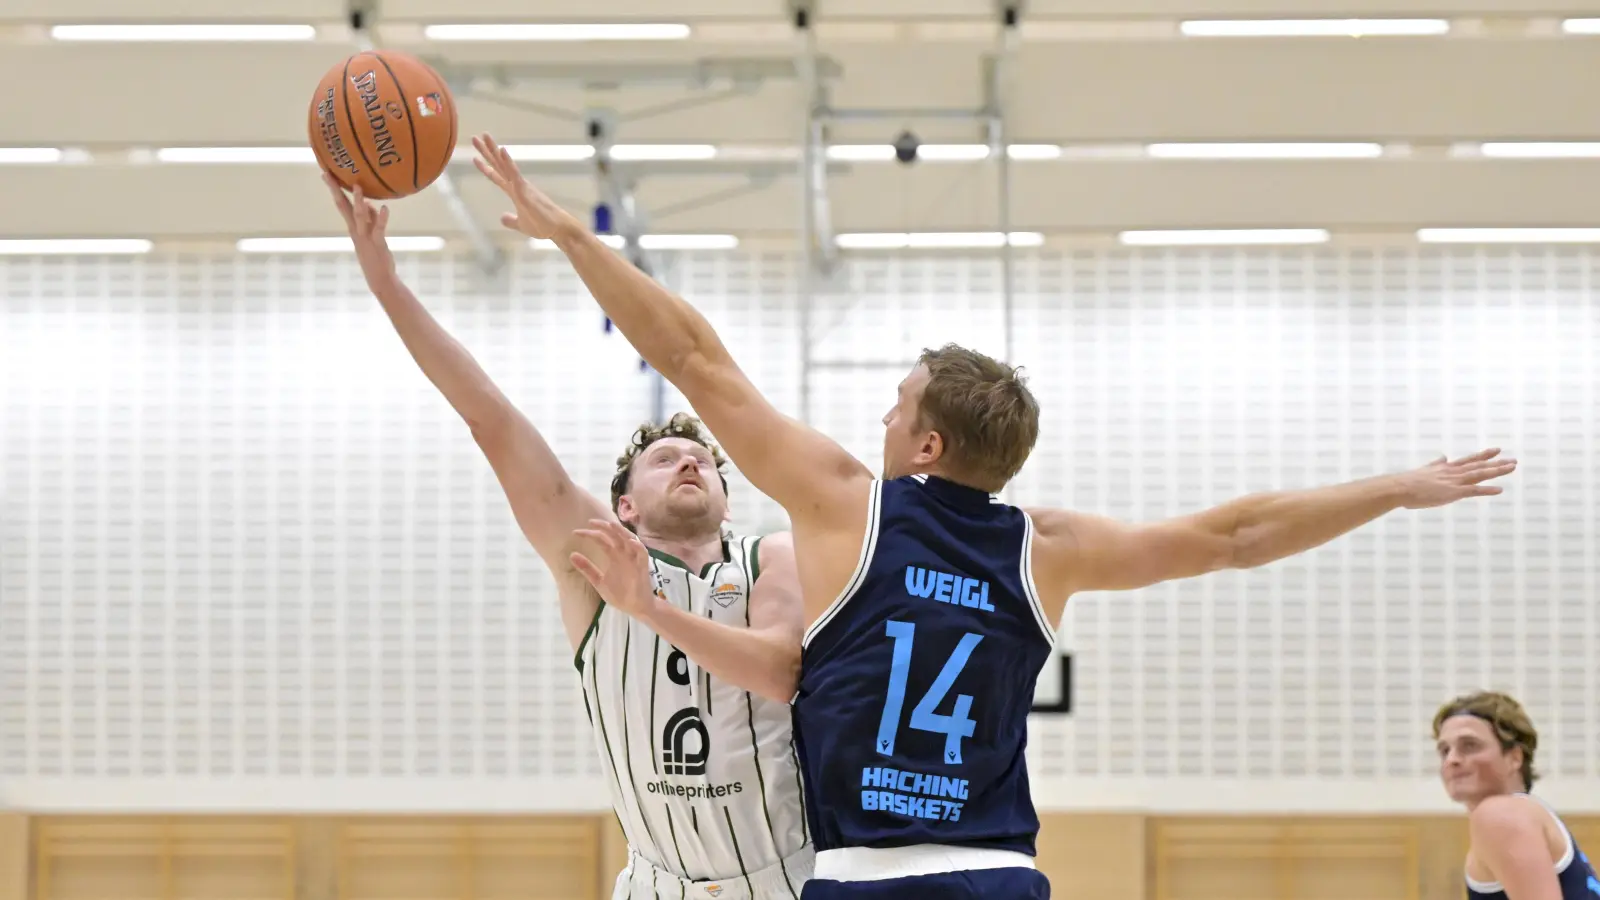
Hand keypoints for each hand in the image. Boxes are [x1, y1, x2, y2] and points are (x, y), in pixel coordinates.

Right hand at [323, 173, 394, 285]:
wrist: (379, 278)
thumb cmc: (375, 255)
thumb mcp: (371, 233)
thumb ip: (370, 218)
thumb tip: (371, 203)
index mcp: (353, 227)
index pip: (341, 204)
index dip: (334, 188)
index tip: (325, 173)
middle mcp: (356, 230)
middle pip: (343, 206)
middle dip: (335, 190)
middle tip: (327, 174)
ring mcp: (365, 237)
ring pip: (359, 216)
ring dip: (359, 201)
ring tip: (358, 186)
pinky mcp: (377, 244)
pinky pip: (378, 229)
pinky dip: (381, 219)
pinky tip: (385, 208)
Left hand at [470, 133, 580, 239]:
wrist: (557, 228)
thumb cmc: (543, 226)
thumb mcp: (521, 224)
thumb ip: (511, 220)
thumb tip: (502, 217)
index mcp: (515, 192)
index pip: (497, 176)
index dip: (486, 167)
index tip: (475, 158)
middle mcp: (517, 185)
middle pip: (498, 165)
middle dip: (486, 152)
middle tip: (475, 138)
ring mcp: (521, 185)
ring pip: (504, 165)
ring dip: (494, 150)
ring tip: (484, 136)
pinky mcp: (525, 189)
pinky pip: (514, 173)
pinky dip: (507, 162)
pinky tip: (501, 151)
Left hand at [570, 519, 665, 618]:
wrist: (635, 608)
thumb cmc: (619, 594)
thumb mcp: (598, 581)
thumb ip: (587, 568)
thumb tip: (571, 555)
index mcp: (613, 556)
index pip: (601, 539)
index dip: (590, 534)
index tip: (575, 533)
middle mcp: (623, 554)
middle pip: (615, 535)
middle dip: (604, 527)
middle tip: (591, 522)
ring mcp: (634, 559)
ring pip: (630, 539)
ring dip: (622, 532)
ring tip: (612, 525)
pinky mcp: (643, 567)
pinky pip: (643, 554)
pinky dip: (638, 547)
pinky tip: (631, 542)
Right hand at [1396, 448, 1516, 508]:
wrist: (1401, 487)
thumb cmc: (1408, 482)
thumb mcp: (1425, 469)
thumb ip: (1436, 464)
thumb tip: (1442, 457)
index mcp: (1446, 467)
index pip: (1470, 460)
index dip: (1484, 456)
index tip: (1497, 450)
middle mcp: (1453, 472)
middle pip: (1479, 466)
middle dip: (1497, 463)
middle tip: (1513, 460)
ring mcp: (1455, 481)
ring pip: (1480, 474)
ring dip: (1497, 471)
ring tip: (1511, 468)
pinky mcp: (1454, 492)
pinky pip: (1474, 490)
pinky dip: (1487, 490)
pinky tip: (1499, 490)